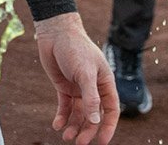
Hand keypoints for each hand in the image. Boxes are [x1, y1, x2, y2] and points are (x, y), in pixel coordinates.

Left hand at [35, 13, 117, 144]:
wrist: (56, 33)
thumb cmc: (75, 48)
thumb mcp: (85, 73)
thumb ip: (91, 97)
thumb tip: (95, 120)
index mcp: (105, 83)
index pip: (111, 110)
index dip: (108, 127)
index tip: (101, 142)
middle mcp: (93, 88)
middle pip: (93, 115)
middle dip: (87, 130)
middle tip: (78, 142)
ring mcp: (79, 88)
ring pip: (79, 114)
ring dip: (73, 126)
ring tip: (65, 135)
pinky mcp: (64, 87)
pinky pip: (65, 107)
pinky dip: (62, 117)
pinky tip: (56, 125)